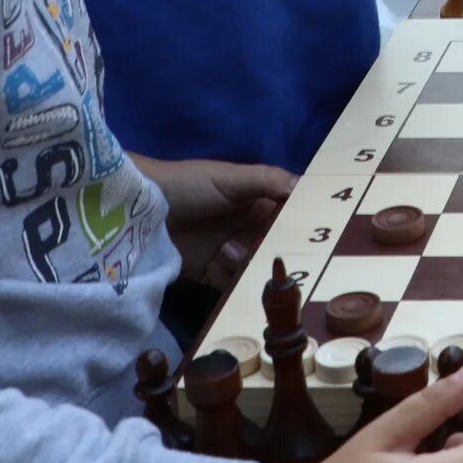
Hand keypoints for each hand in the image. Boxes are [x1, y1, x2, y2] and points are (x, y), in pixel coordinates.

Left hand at [136, 157, 294, 294]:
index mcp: (257, 202)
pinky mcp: (212, 274)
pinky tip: (236, 275)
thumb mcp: (230, 177)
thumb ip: (269, 180)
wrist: (139, 211)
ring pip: (259, 267)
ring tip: (251, 264)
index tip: (323, 236)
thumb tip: (308, 186)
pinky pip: (235, 284)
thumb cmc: (189, 185)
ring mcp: (231, 253)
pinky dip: (240, 285)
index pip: (290, 214)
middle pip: (277, 246)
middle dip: (285, 254)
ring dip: (260, 268)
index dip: (306, 225)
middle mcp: (249, 228)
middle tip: (291, 261)